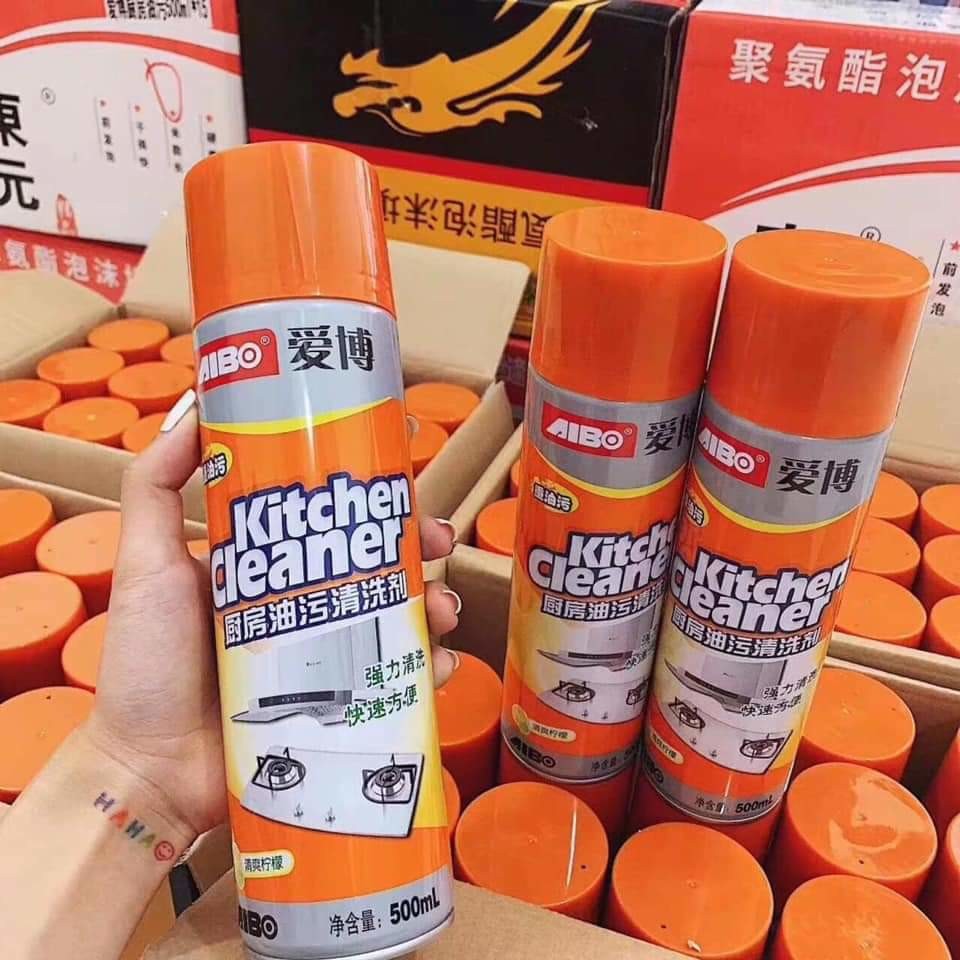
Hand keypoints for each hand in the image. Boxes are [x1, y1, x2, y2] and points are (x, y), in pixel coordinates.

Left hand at [84, 395, 461, 840]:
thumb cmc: (145, 664)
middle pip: (376, 562)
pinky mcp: (341, 706)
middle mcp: (303, 604)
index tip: (399, 475)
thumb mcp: (146, 563)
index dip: (371, 496)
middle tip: (438, 542)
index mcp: (268, 566)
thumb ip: (156, 487)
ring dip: (433, 603)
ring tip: (440, 610)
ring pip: (397, 616)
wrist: (150, 770)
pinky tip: (435, 664)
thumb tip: (196, 406)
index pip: (330, 516)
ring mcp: (326, 657)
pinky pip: (396, 679)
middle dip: (418, 546)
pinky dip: (424, 668)